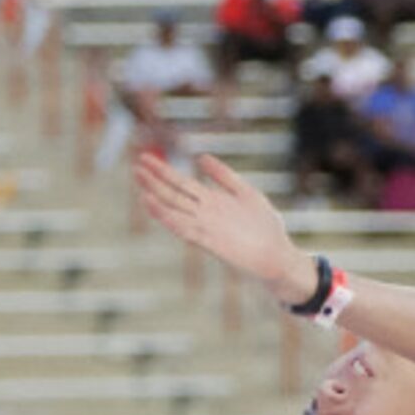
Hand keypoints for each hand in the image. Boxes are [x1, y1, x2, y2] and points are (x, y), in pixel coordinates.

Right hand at [135, 153, 306, 293]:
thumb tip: (201, 157)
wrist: (280, 257)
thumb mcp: (246, 193)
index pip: (181, 182)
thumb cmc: (266, 227)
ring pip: (176, 210)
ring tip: (140, 185)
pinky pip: (185, 228)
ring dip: (157, 198)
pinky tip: (155, 207)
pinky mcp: (210, 242)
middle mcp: (205, 213)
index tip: (143, 158)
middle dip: (154, 181)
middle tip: (134, 166)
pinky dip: (168, 218)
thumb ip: (224, 176)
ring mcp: (206, 227)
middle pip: (174, 194)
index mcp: (212, 200)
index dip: (162, 170)